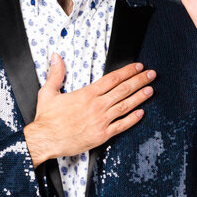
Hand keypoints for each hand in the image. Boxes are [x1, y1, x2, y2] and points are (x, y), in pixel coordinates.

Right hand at [23, 53, 155, 166]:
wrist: (45, 140)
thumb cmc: (47, 118)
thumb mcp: (48, 92)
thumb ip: (56, 73)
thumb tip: (55, 57)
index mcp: (86, 94)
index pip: (112, 79)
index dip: (127, 71)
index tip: (138, 66)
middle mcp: (97, 106)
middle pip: (123, 90)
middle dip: (139, 80)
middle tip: (151, 74)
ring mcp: (101, 121)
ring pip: (125, 106)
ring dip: (139, 97)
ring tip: (150, 89)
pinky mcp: (102, 135)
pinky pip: (121, 126)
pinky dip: (132, 119)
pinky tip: (141, 113)